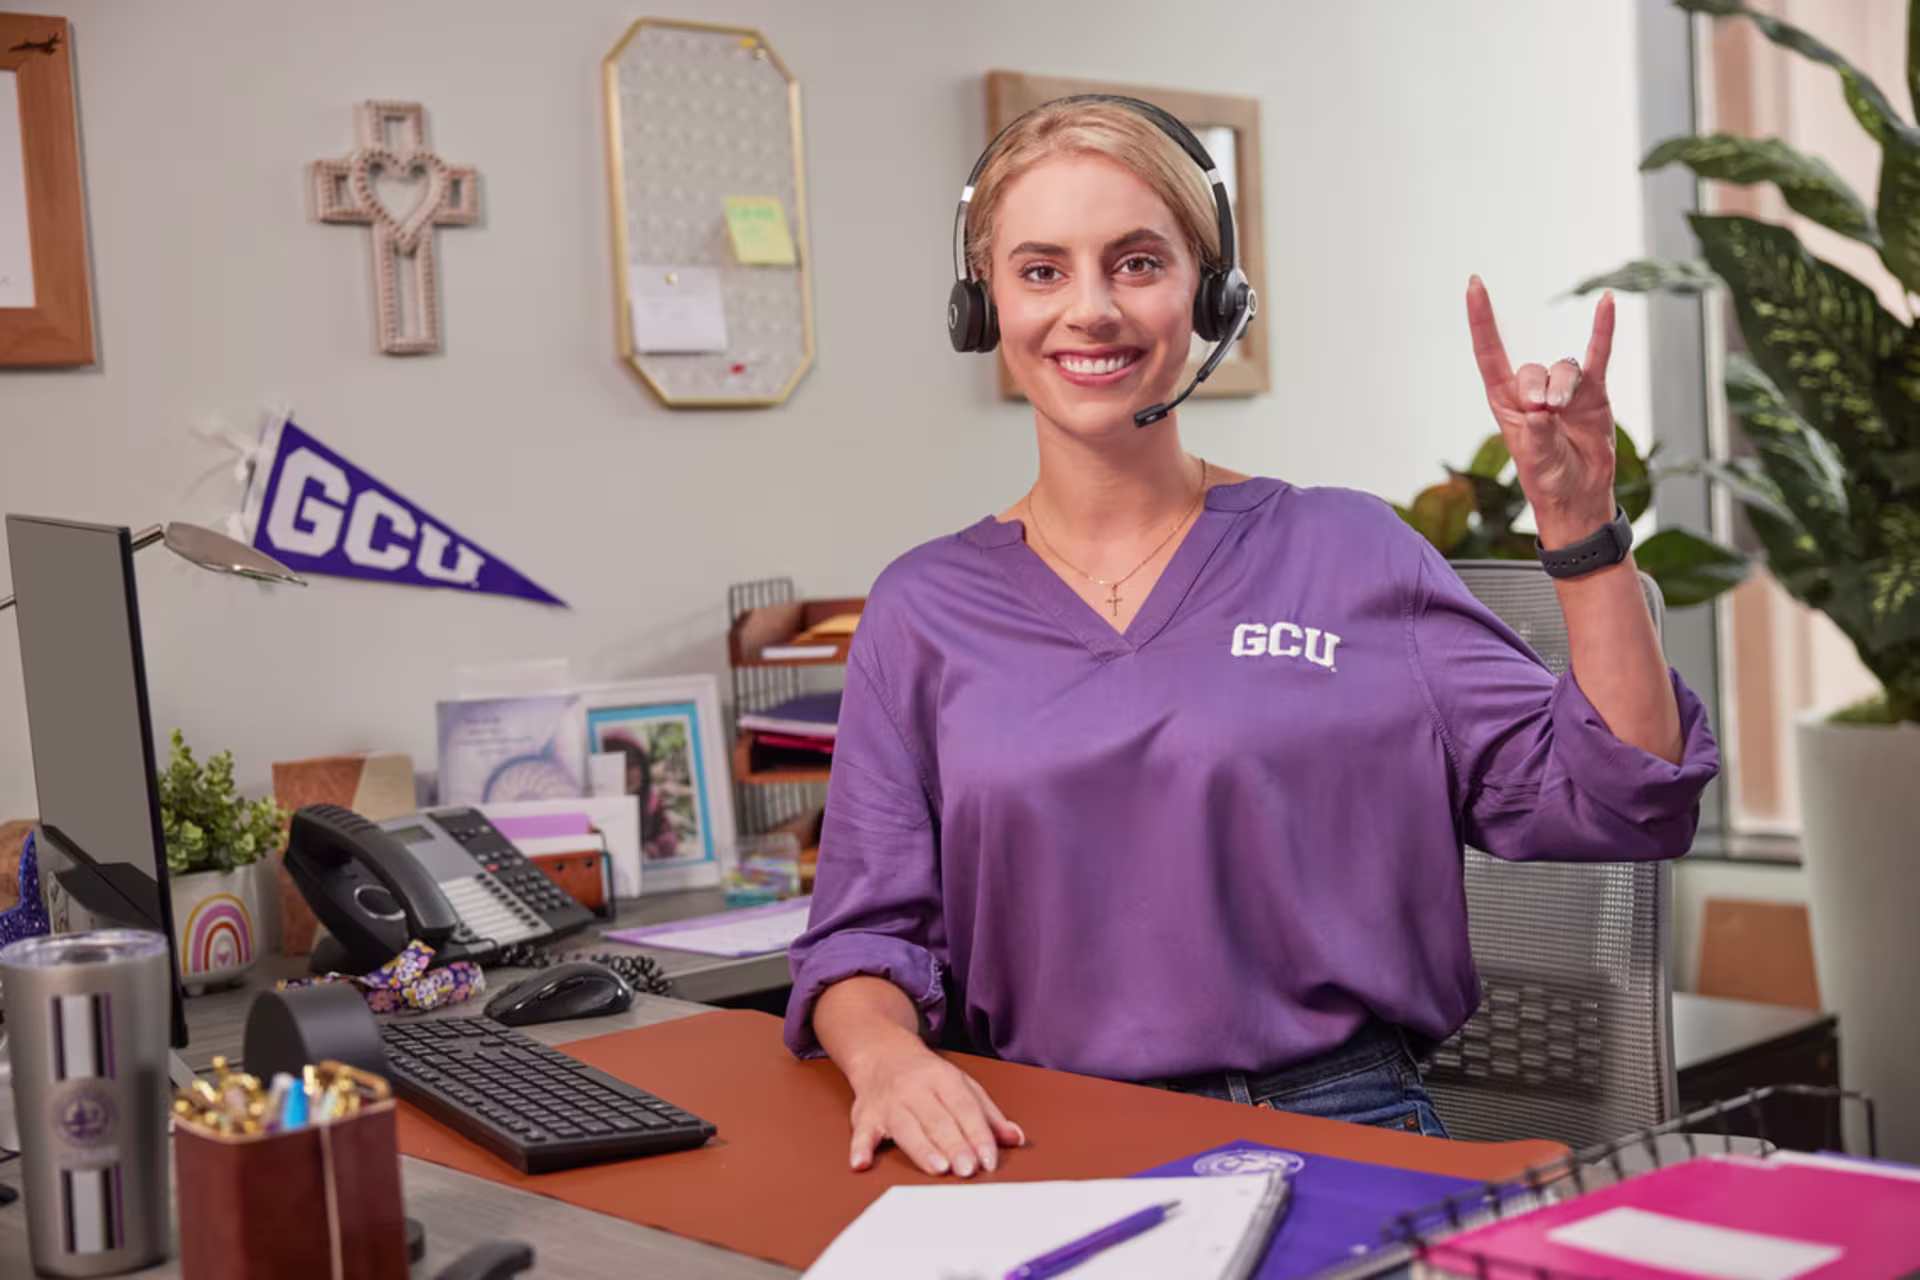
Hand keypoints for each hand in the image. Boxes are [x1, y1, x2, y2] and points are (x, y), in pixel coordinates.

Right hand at [845, 1039, 1024, 1176]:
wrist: (880, 1051)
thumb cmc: (925, 1076)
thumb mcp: (962, 1085)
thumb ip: (987, 1114)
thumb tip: (1015, 1138)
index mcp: (943, 1079)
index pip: (964, 1108)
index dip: (978, 1134)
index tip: (988, 1159)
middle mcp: (915, 1089)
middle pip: (937, 1119)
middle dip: (954, 1145)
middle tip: (967, 1169)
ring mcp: (889, 1102)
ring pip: (906, 1126)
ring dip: (921, 1148)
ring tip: (937, 1168)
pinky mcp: (866, 1115)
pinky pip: (861, 1132)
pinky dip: (860, 1147)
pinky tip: (861, 1162)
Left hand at [1466, 276, 1618, 546]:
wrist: (1580, 496)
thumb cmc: (1549, 480)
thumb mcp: (1536, 462)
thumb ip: (1537, 435)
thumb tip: (1538, 411)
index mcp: (1505, 403)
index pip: (1489, 354)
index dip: (1481, 320)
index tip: (1474, 285)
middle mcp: (1532, 391)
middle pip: (1531, 368)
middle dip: (1538, 388)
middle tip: (1544, 413)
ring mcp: (1564, 389)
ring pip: (1563, 368)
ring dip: (1564, 386)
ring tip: (1563, 412)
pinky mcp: (1593, 392)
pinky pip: (1598, 355)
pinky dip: (1602, 331)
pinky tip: (1607, 302)